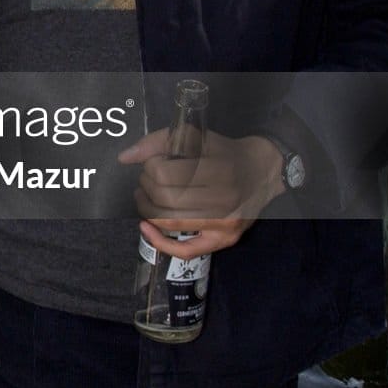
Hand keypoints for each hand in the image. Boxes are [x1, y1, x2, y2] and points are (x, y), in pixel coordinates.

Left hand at [118, 129, 286, 258]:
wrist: (263, 171)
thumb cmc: (225, 153)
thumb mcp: (196, 137)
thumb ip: (159, 142)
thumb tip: (125, 157)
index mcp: (218, 169)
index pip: (165, 174)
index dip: (150, 166)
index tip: (153, 161)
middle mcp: (224, 200)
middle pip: (165, 199)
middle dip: (146, 186)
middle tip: (148, 179)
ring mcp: (225, 224)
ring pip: (169, 222)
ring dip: (147, 208)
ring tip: (145, 196)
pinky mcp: (224, 240)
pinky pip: (186, 250)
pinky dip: (160, 242)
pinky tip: (146, 227)